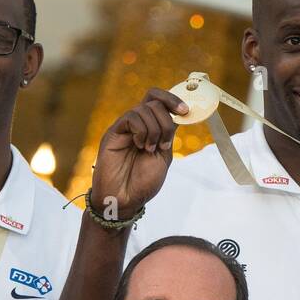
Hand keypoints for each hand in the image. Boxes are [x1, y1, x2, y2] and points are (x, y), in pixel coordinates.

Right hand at [90, 88, 188, 220]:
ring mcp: (125, 128)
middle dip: (166, 121)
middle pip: (154, 101)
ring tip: (149, 149)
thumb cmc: (143, 183)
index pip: (159, 101)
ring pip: (144, 108)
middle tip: (163, 144)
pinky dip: (141, 130)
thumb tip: (178, 115)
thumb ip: (169, 135)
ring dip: (154, 130)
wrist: (125, 199)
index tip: (185, 111)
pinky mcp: (114, 132)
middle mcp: (137, 125)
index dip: (173, 99)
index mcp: (151, 129)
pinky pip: (131, 117)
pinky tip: (139, 145)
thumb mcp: (163, 156)